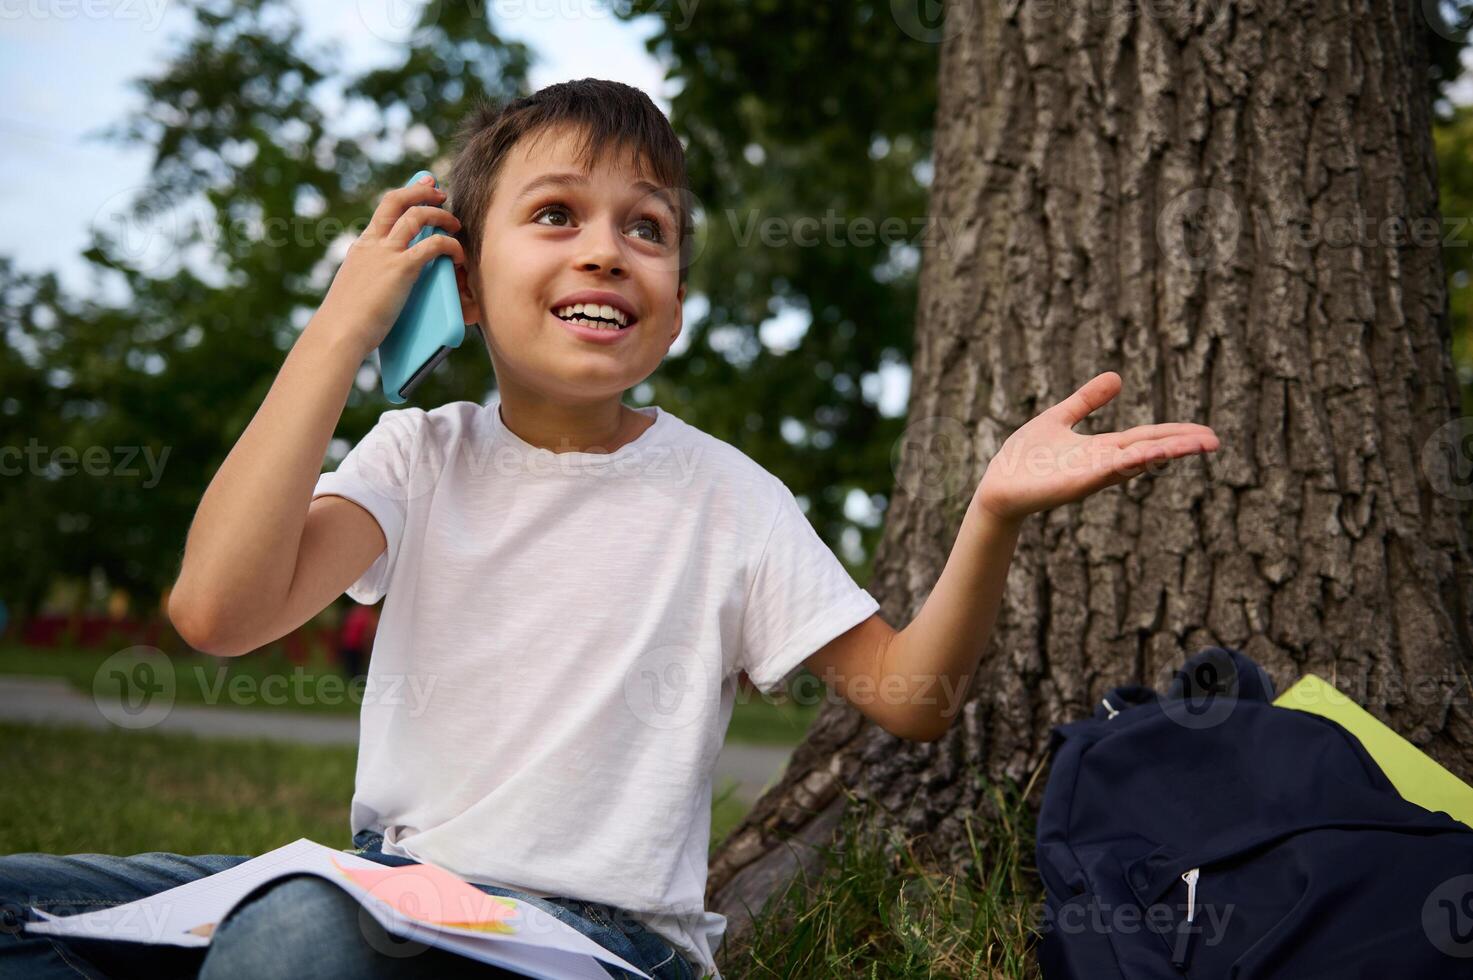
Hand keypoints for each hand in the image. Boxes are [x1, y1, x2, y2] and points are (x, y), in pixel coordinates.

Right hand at [312, 175, 466, 356]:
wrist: (339, 333)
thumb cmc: (348, 323)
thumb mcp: (359, 291)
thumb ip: (374, 280)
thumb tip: (390, 287)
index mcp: (361, 248)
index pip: (384, 211)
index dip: (405, 195)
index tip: (421, 184)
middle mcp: (372, 244)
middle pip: (396, 201)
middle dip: (421, 191)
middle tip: (440, 191)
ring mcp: (386, 253)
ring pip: (417, 217)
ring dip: (441, 216)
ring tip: (456, 224)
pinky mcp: (401, 268)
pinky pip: (433, 245)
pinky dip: (450, 245)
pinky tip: (459, 253)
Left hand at [972, 371, 1218, 525]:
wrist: (998, 487)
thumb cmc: (1025, 458)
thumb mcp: (1060, 418)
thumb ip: (1086, 400)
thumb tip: (1117, 376)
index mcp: (1102, 448)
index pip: (1147, 438)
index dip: (1176, 434)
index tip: (1207, 434)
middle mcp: (1103, 462)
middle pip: (1150, 449)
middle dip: (1182, 445)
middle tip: (1216, 441)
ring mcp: (1092, 474)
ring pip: (1137, 461)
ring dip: (1167, 452)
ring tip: (1199, 445)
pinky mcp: (1077, 483)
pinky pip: (1109, 471)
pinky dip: (1131, 463)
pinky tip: (1152, 454)